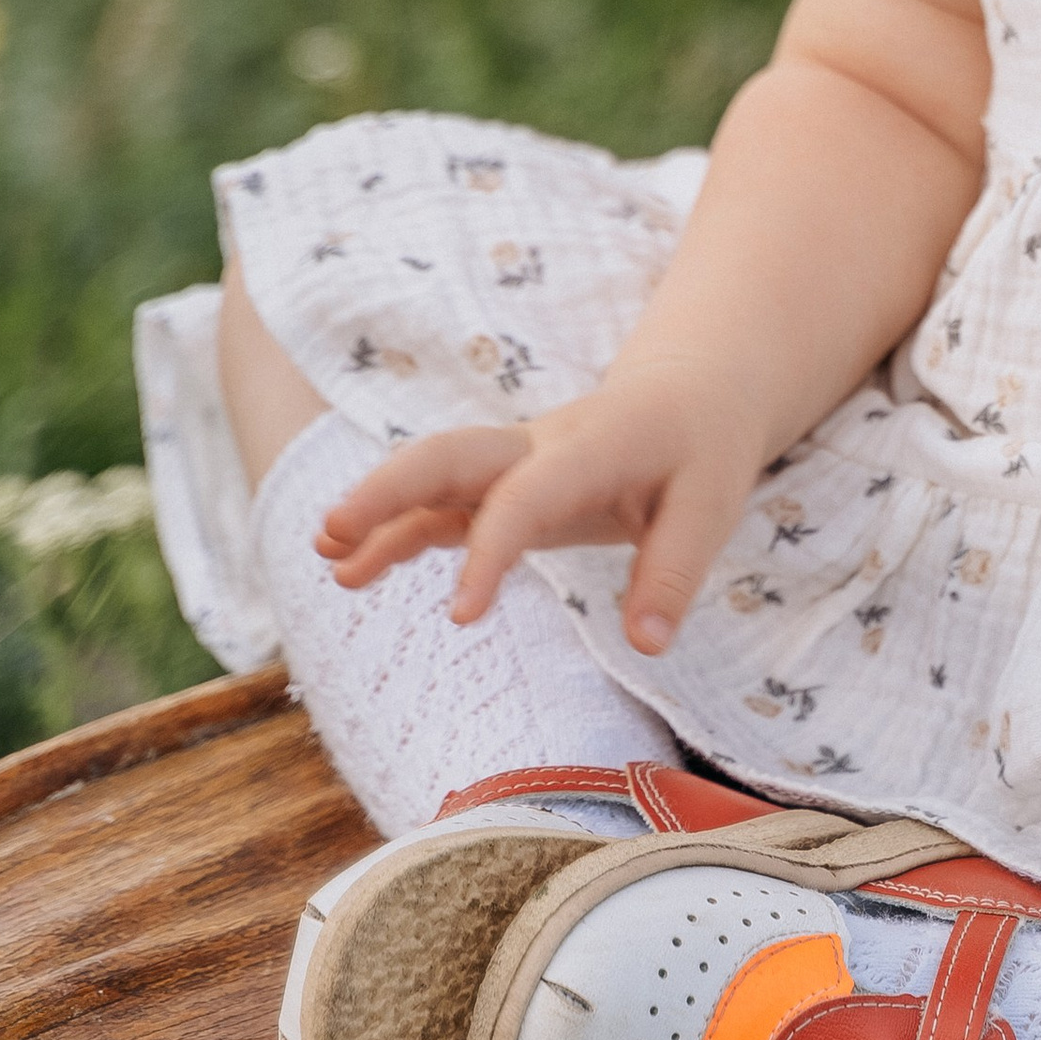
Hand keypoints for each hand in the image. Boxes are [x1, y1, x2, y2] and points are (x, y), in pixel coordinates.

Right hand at [313, 352, 768, 655]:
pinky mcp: (506, 485)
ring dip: (380, 510)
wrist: (693, 393)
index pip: (525, 496)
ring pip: (434, 476)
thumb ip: (674, 573)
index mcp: (590, 448)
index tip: (461, 617)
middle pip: (451, 455)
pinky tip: (356, 570)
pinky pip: (444, 505)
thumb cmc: (702, 449)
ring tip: (328, 557)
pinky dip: (400, 531)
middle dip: (390, 489)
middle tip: (332, 533)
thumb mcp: (711, 505)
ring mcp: (515, 464)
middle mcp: (538, 448)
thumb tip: (646, 646)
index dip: (490, 551)